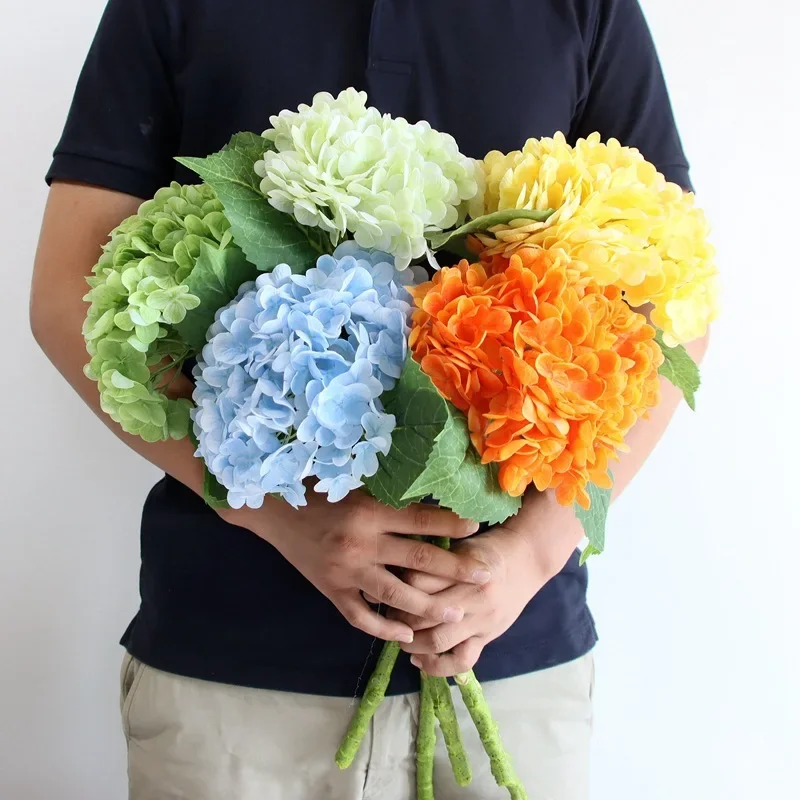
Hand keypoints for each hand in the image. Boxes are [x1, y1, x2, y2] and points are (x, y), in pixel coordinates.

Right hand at [221, 492, 491, 642]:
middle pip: (419, 560)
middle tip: (484, 577)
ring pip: (396, 596)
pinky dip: (384, 628)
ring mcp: (346, 571)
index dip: (453, 524)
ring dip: (428, 607)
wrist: (270, 509)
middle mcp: (361, 542)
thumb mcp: (353, 482)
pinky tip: (405, 633)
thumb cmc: (315, 488)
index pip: (422, 520)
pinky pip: (361, 616)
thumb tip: (428, 490)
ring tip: (454, 614)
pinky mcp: (331, 590)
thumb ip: (386, 492)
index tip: (477, 528)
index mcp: (369, 510)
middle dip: (456, 570)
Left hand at [391, 526, 548, 675]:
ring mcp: (482, 620)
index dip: (397, 585)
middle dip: (399, 616)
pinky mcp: (488, 637)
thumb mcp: (460, 546)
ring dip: (412, 642)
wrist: (527, 558)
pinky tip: (420, 663)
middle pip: (423, 612)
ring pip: (439, 639)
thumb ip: (434, 562)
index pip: (418, 580)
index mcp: (463, 568)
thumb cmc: (487, 547)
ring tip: (401, 638)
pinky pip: (462, 661)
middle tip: (388, 614)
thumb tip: (396, 574)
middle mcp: (473, 597)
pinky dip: (438, 667)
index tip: (387, 586)